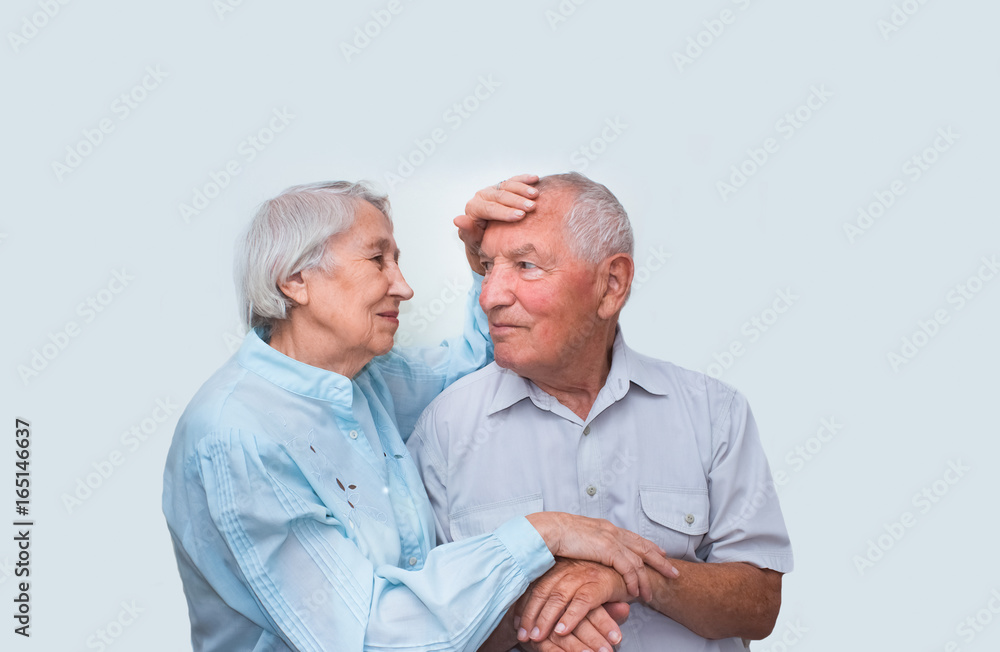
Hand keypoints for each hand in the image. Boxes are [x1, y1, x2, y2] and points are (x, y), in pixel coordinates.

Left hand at [455, 174, 538, 273]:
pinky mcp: (503, 186)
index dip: (505, 212)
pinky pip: (514, 180)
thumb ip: (467, 231)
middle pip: (500, 195)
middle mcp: (482, 196)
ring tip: (535, 195)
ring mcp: (493, 189)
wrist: (488, 237)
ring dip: (523, 189)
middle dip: (517, 201)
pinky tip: (535, 179)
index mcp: (473, 208)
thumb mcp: (474, 241)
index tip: (521, 216)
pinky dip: (525, 179)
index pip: (489, 208)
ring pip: (508, 185)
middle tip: (532, 207)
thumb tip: (457, 219)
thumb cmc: (481, 242)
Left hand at [513, 559, 631, 646]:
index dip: (524, 607)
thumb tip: (530, 614)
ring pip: (558, 598)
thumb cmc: (597, 583)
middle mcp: (567, 569)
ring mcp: (583, 575)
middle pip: (542, 593)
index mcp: (558, 568)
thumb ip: (558, 599)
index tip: (516, 624)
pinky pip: (582, 602)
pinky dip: (570, 617)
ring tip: (537, 638)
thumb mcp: (574, 587)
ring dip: (546, 620)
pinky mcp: (599, 583)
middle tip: (523, 636)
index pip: (535, 587)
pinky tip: (561, 631)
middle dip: (531, 616)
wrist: (628, 573)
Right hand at [525, 512, 678, 601]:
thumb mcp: (577, 540)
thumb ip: (589, 547)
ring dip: (648, 578)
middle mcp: (612, 531)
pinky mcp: (608, 549)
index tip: (659, 553)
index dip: (648, 547)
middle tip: (673, 572)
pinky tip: (637, 592)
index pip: (633, 538)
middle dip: (660, 560)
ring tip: (652, 594)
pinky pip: (628, 568)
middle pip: (643, 546)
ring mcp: (611, 539)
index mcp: (605, 528)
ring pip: (639, 560)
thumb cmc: (555, 536)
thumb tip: (592, 558)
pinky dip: (634, 581)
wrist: (547, 530)